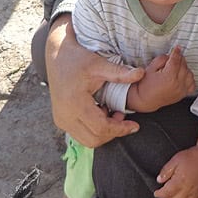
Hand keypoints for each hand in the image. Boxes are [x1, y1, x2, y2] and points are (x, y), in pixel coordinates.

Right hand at [45, 15, 144, 147]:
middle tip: (122, 116)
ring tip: (112, 113)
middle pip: (94, 139)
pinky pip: (81, 134)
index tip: (134, 126)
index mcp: (74, 103)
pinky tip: (101, 112)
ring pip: (87, 140)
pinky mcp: (61, 121)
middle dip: (113, 132)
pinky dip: (94, 129)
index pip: (101, 128)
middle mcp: (64, 116)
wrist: (57, 56)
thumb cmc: (77, 59)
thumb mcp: (99, 64)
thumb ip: (120, 73)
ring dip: (104, 132)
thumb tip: (141, 74)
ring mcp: (61, 120)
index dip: (120, 129)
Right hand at [126, 46, 195, 112]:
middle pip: (184, 65)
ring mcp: (181, 90)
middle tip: (173, 58)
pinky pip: (192, 84)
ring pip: (190, 73)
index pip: (176, 60)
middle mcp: (177, 84)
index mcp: (169, 77)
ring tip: (176, 68)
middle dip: (179, 59)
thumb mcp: (150, 68)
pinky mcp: (182, 95)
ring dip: (184, 68)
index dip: (176, 52)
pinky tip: (183, 76)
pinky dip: (189, 78)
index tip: (177, 48)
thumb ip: (162, 59)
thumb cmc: (146, 85)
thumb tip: (171, 55)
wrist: (145, 100)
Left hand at [153, 146, 197, 197]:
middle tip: (165, 193)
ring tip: (175, 197)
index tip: (156, 193)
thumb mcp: (175, 160)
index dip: (159, 194)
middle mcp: (188, 189)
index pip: (167, 192)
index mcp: (180, 181)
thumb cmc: (192, 157)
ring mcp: (197, 192)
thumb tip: (159, 180)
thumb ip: (166, 171)